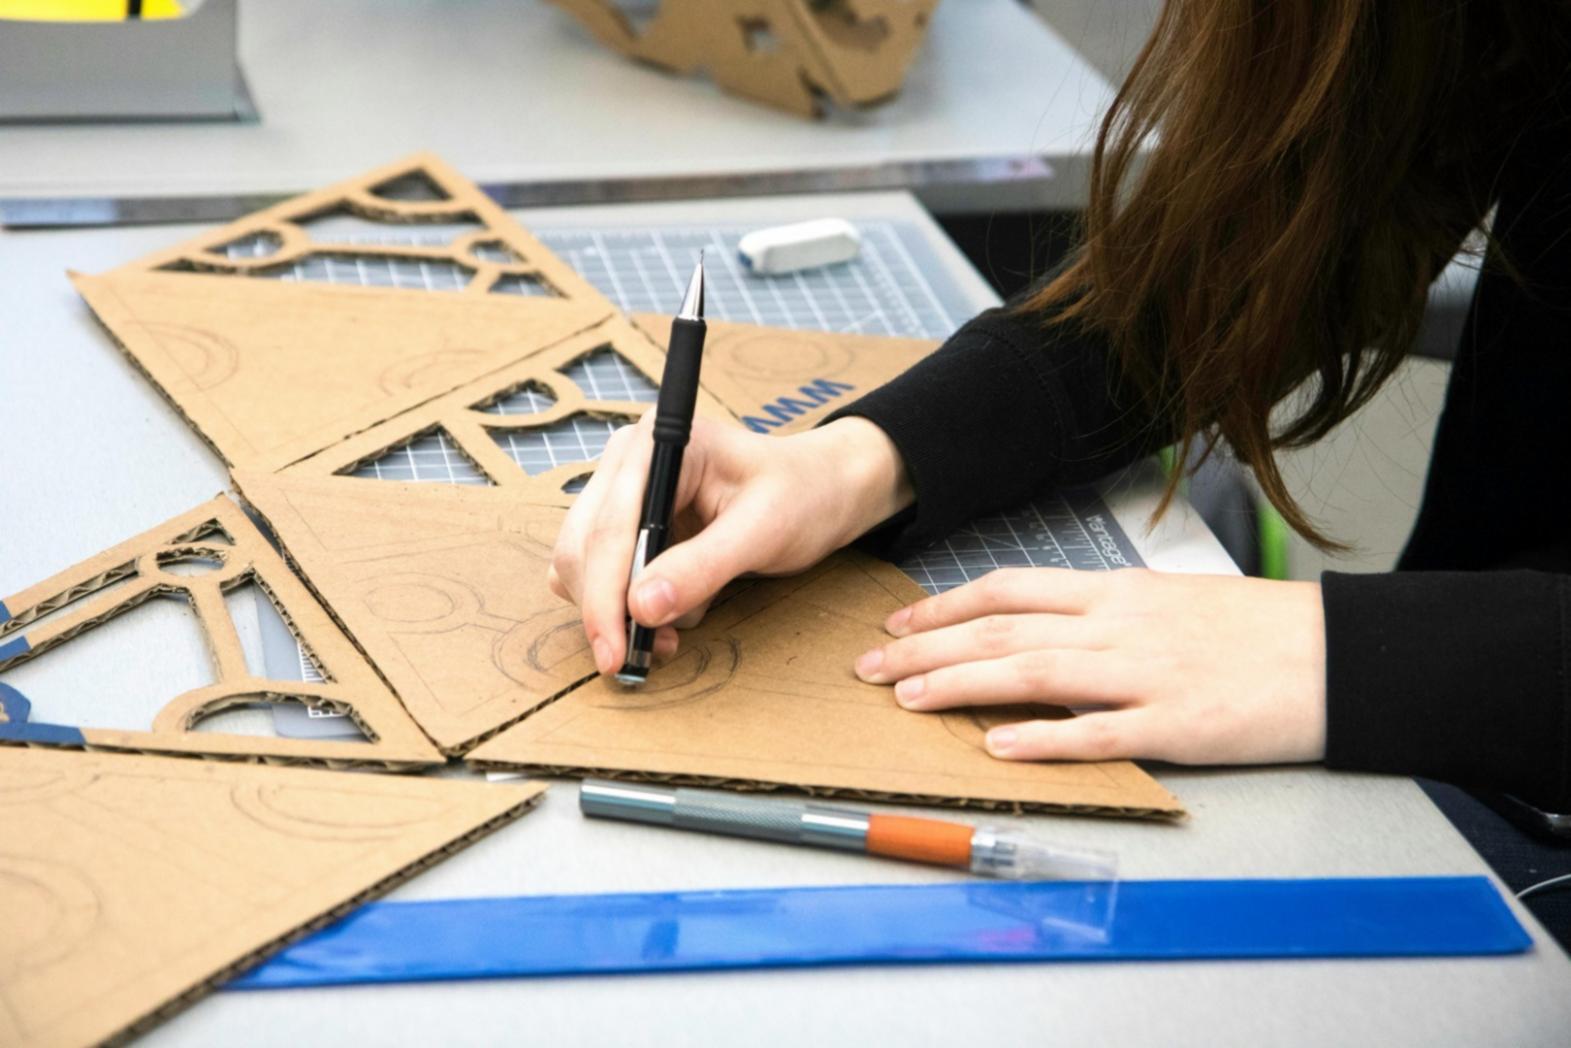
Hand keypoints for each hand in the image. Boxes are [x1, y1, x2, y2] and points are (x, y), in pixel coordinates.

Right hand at [550, 415, 912, 676]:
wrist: (820, 490)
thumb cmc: (802, 494)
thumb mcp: (763, 530)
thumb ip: (702, 567)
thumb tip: (642, 607)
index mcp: (660, 443)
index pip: (609, 525)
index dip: (603, 593)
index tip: (615, 649)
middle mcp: (630, 460)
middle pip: (583, 546)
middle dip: (608, 609)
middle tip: (640, 657)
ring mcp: (623, 491)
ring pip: (582, 564)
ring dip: (617, 611)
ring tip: (669, 635)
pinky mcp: (628, 523)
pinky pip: (601, 573)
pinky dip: (625, 606)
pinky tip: (668, 617)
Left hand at [853, 568, 1326, 764]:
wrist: (1338, 654)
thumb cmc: (1255, 630)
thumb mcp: (1170, 601)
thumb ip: (1104, 614)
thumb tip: (1044, 632)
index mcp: (1114, 592)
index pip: (1009, 589)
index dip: (943, 606)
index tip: (895, 623)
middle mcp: (1118, 625)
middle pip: (1002, 630)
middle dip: (925, 648)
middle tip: (868, 668)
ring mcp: (1144, 674)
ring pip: (1033, 674)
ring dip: (961, 686)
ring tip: (906, 699)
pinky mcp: (1175, 724)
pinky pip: (1096, 733)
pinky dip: (1043, 740)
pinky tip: (997, 746)